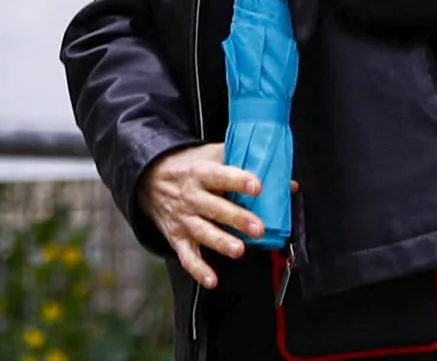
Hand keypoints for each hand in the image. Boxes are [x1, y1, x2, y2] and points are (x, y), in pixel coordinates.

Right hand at [141, 143, 263, 288]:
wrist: (149, 179)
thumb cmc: (190, 167)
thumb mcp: (211, 155)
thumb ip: (246, 164)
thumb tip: (287, 182)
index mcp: (201, 173)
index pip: (221, 175)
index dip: (238, 180)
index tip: (257, 186)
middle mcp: (191, 197)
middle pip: (215, 208)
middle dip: (237, 218)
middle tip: (259, 228)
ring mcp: (184, 219)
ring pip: (203, 232)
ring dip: (221, 242)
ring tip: (239, 250)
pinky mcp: (177, 238)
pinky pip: (187, 257)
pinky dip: (198, 270)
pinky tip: (212, 280)